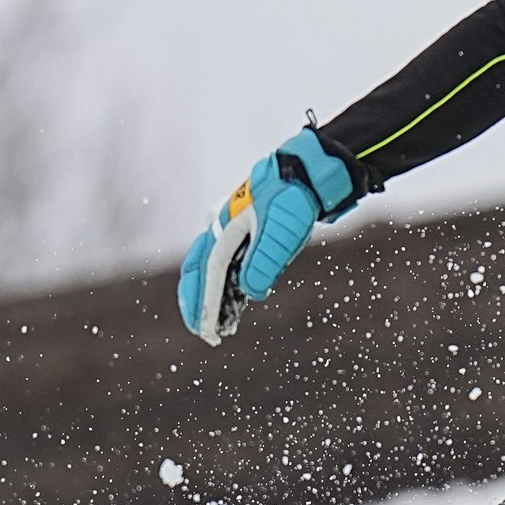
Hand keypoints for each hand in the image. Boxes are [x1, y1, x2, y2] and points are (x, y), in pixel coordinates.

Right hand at [177, 128, 359, 342]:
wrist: (307, 172)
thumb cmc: (293, 198)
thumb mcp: (282, 231)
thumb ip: (265, 260)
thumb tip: (250, 292)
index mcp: (224, 228)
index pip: (210, 274)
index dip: (207, 304)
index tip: (207, 332)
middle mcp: (220, 229)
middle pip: (198, 272)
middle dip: (196, 303)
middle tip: (202, 332)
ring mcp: (231, 231)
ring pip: (212, 270)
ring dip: (213, 298)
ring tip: (221, 327)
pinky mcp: (246, 234)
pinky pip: (229, 265)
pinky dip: (228, 287)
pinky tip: (236, 305)